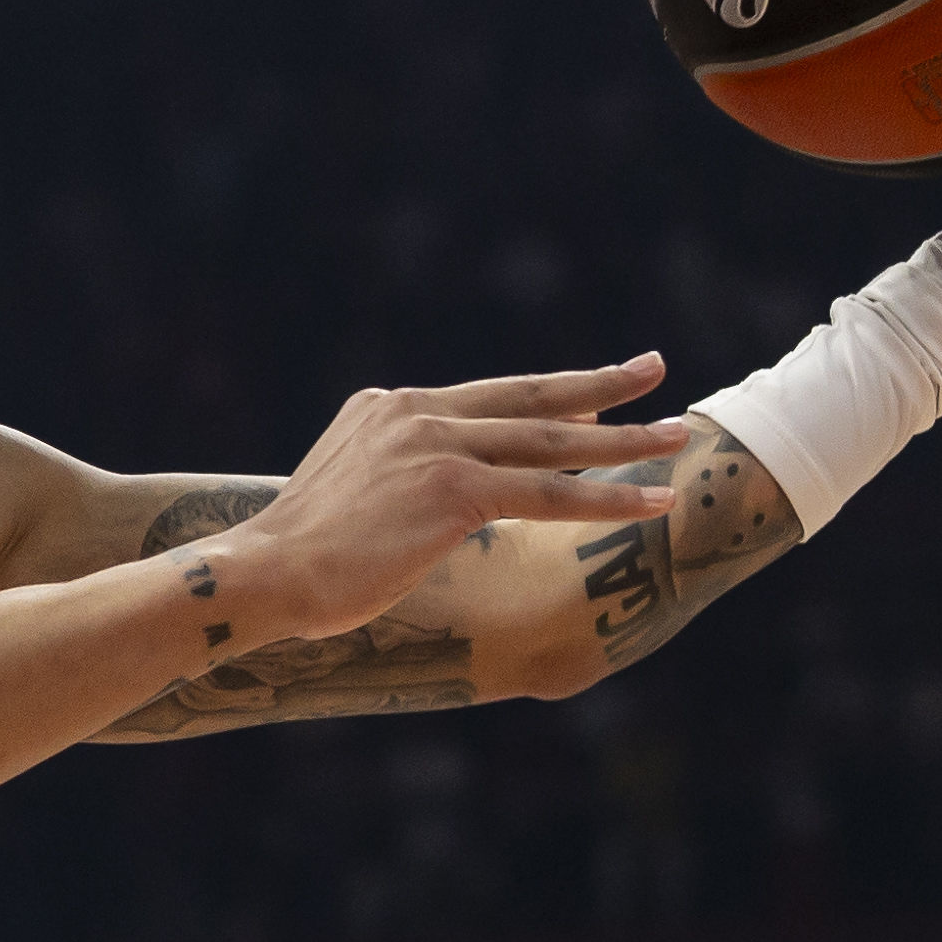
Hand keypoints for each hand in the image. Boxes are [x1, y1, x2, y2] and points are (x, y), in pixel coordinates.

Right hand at [202, 360, 684, 646]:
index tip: (593, 392)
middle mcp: (415, 411)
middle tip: (652, 368)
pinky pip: (549, 494)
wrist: (265, 572)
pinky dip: (608, 499)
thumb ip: (395, 476)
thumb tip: (432, 499)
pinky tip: (652, 502)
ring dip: (624, 442)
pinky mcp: (455, 489)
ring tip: (676, 438)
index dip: (547, 397)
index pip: (486, 398)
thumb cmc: (300, 554)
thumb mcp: (348, 490)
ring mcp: (437, 445)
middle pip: (529, 397)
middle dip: (601, 383)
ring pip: (552, 443)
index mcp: (388, 407)